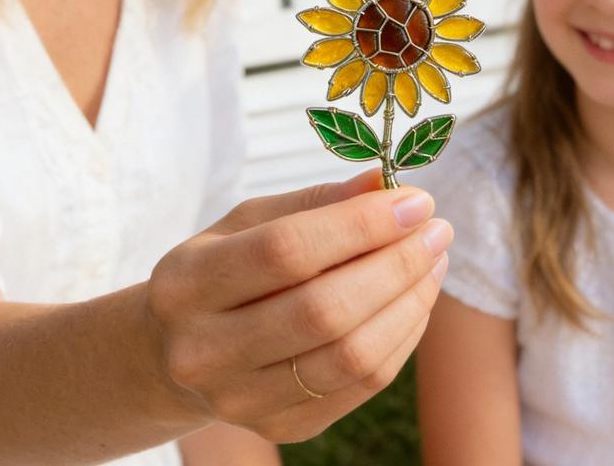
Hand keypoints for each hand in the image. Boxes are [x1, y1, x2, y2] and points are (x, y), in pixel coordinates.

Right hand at [145, 170, 450, 442]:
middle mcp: (204, 351)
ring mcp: (241, 401)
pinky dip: (402, 337)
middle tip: (436, 231)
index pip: (287, 252)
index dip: (360, 225)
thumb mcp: (249, 221)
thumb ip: (316, 201)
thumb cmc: (222, 267)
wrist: (176, 353)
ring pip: (351, 357)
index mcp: (187, 283)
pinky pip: (362, 386)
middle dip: (396, 264)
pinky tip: (414, 300)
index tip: (415, 201)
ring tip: (433, 261)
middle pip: (324, 310)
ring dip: (410, 303)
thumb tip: (386, 183)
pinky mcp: (281, 429)